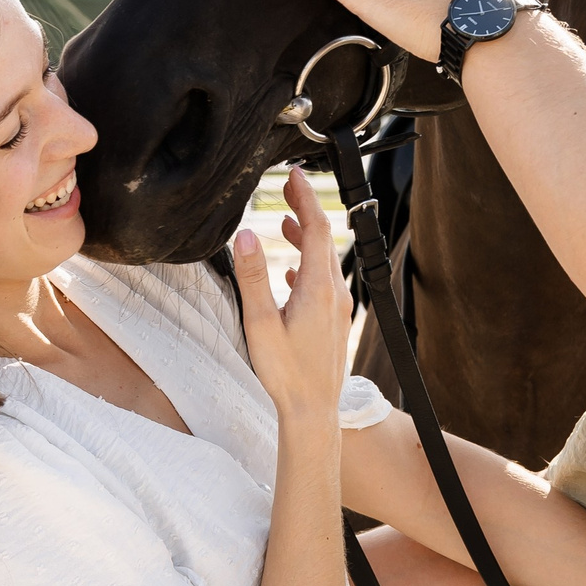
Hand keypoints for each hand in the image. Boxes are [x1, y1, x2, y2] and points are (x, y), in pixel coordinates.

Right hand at [229, 166, 350, 424]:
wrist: (313, 410)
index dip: (305, 197)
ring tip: (286, 222)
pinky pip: (324, 283)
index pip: (316, 227)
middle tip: (288, 188)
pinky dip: (309, 266)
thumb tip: (247, 234)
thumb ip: (252, 276)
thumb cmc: (285, 372)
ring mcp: (338, 309)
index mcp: (318, 287)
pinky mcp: (335, 322)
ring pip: (324, 261)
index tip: (295, 174)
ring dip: (306, 238)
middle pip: (323, 239)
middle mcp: (335, 294)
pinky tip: (292, 274)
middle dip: (305, 210)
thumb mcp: (260, 322)